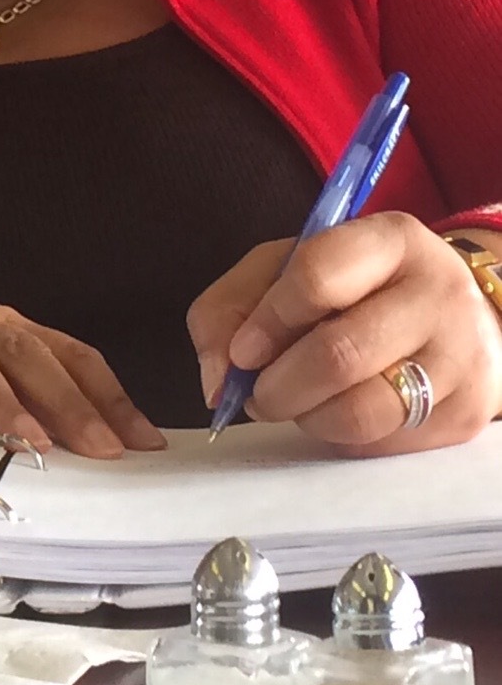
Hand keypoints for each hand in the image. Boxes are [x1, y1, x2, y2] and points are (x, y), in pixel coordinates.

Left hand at [188, 212, 501, 452]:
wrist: (451, 315)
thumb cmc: (350, 288)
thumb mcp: (281, 270)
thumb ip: (229, 310)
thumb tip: (217, 382)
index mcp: (388, 240)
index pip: (318, 278)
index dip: (268, 321)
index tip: (244, 351)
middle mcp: (438, 293)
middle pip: (339, 355)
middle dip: (278, 387)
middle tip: (259, 394)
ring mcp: (461, 357)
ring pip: (362, 411)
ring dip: (307, 418)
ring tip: (296, 402)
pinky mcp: (467, 414)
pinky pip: (382, 444)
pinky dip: (341, 437)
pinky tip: (338, 410)